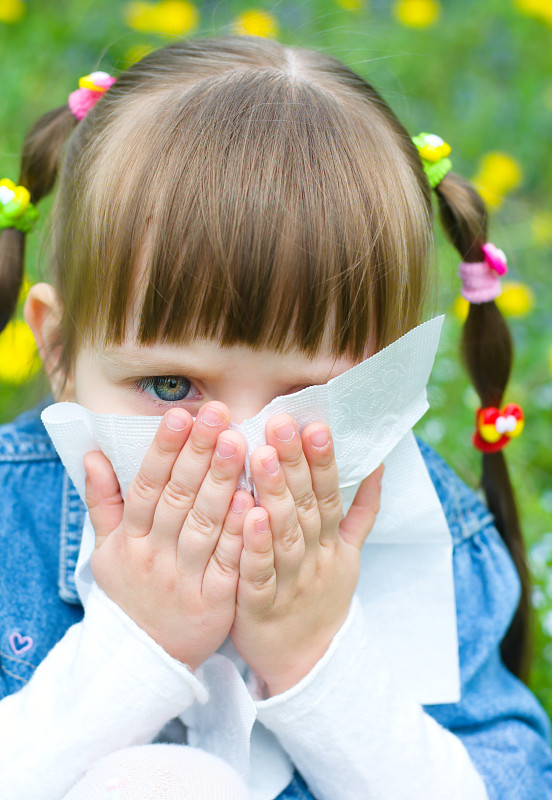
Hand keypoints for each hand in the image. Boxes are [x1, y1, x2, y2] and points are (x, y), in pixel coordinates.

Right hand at [84, 402, 254, 668]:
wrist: (144, 659)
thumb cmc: (130, 592)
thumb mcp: (106, 549)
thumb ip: (103, 500)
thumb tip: (93, 454)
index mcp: (129, 539)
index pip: (146, 486)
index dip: (163, 450)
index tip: (180, 415)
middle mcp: (154, 556)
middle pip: (177, 498)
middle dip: (198, 453)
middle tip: (217, 415)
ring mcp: (185, 579)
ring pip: (204, 525)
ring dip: (221, 482)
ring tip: (238, 443)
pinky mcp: (215, 601)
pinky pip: (229, 561)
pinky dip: (240, 531)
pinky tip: (254, 499)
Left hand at [230, 415, 382, 695]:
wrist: (310, 664)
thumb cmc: (324, 597)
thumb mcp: (350, 554)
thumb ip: (362, 510)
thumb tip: (378, 463)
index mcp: (331, 541)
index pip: (329, 493)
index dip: (323, 459)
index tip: (315, 423)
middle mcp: (314, 557)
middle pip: (306, 505)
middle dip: (295, 462)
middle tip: (281, 423)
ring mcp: (290, 582)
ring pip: (284, 533)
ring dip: (276, 494)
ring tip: (261, 456)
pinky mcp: (260, 606)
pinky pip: (258, 573)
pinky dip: (255, 546)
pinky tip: (247, 515)